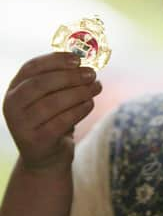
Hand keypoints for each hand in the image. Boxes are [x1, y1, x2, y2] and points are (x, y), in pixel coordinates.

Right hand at [2, 52, 101, 172]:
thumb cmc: (53, 117)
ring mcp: (21, 125)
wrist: (46, 156)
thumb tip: (85, 63)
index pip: (31, 67)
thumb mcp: (53, 95)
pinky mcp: (35, 141)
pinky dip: (78, 110)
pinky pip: (59, 122)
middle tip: (92, 74)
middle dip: (70, 77)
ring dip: (79, 92)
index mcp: (15, 88)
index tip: (78, 59)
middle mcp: (12, 106)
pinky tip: (90, 104)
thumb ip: (63, 78)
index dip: (55, 60)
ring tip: (97, 87)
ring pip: (51, 103)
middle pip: (41, 84)